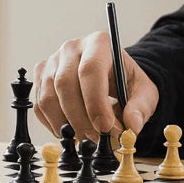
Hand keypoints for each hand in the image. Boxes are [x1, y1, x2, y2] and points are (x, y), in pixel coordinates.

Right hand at [33, 31, 158, 140]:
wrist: (112, 77)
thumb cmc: (126, 82)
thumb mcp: (144, 93)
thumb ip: (140, 108)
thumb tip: (131, 127)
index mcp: (99, 44)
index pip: (90, 70)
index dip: (95, 102)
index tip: (105, 128)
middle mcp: (71, 48)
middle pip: (64, 84)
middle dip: (79, 118)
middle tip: (95, 138)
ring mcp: (52, 62)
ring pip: (48, 98)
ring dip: (65, 125)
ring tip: (85, 138)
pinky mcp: (40, 78)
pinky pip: (39, 106)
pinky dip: (53, 125)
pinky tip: (71, 131)